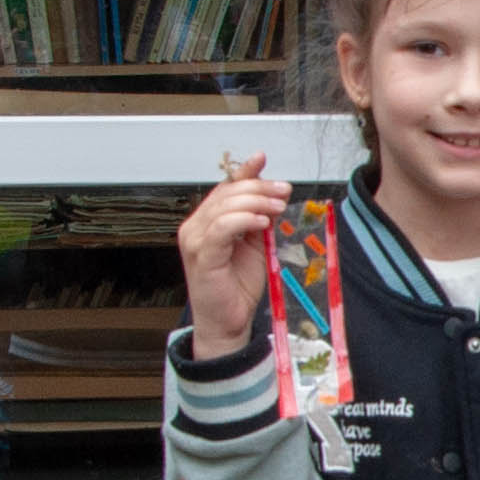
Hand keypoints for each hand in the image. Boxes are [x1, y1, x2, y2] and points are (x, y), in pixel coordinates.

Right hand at [180, 158, 291, 356]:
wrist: (228, 321)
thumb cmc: (238, 286)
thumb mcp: (255, 246)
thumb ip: (259, 221)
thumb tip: (275, 196)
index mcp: (207, 221)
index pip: (225, 188)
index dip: (244, 172)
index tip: (262, 158)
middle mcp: (195, 227)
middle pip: (227, 193)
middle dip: (259, 187)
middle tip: (283, 191)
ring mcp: (195, 240)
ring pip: (225, 206)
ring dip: (256, 202)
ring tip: (278, 207)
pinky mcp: (202, 255)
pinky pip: (222, 227)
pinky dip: (244, 220)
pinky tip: (262, 222)